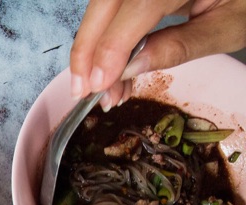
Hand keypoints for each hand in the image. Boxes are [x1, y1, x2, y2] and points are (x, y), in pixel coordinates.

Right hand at [70, 0, 245, 110]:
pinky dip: (105, 39)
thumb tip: (129, 68)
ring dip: (92, 48)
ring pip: (102, 6)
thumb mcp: (227, 26)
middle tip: (82, 90)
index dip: (111, 48)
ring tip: (102, 89)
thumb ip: (179, 46)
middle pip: (105, 2)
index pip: (135, 7)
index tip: (98, 84)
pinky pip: (113, 8)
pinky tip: (111, 69)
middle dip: (87, 49)